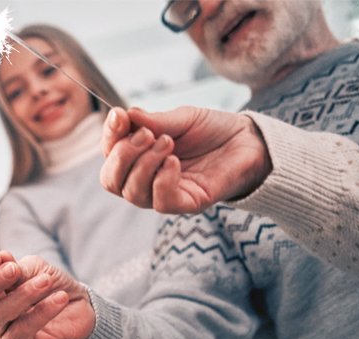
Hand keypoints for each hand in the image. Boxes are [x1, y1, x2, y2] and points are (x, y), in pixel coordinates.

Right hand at [0, 249, 95, 338]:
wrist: (79, 306)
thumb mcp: (33, 268)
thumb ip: (15, 266)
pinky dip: (42, 312)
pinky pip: (22, 330)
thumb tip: (0, 258)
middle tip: (15, 269)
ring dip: (23, 294)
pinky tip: (60, 298)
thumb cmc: (50, 285)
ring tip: (46, 281)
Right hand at [100, 106, 271, 213]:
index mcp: (139, 157)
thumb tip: (124, 116)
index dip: (109, 136)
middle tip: (146, 134)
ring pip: (132, 193)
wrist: (250, 141)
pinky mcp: (187, 204)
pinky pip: (161, 202)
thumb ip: (153, 121)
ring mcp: (164, 194)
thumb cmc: (213, 130)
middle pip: (111, 181)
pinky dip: (162, 180)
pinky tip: (174, 161)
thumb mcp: (180, 118)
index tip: (120, 116)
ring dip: (144, 165)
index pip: (109, 155)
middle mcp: (146, 179)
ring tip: (168, 143)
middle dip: (121, 156)